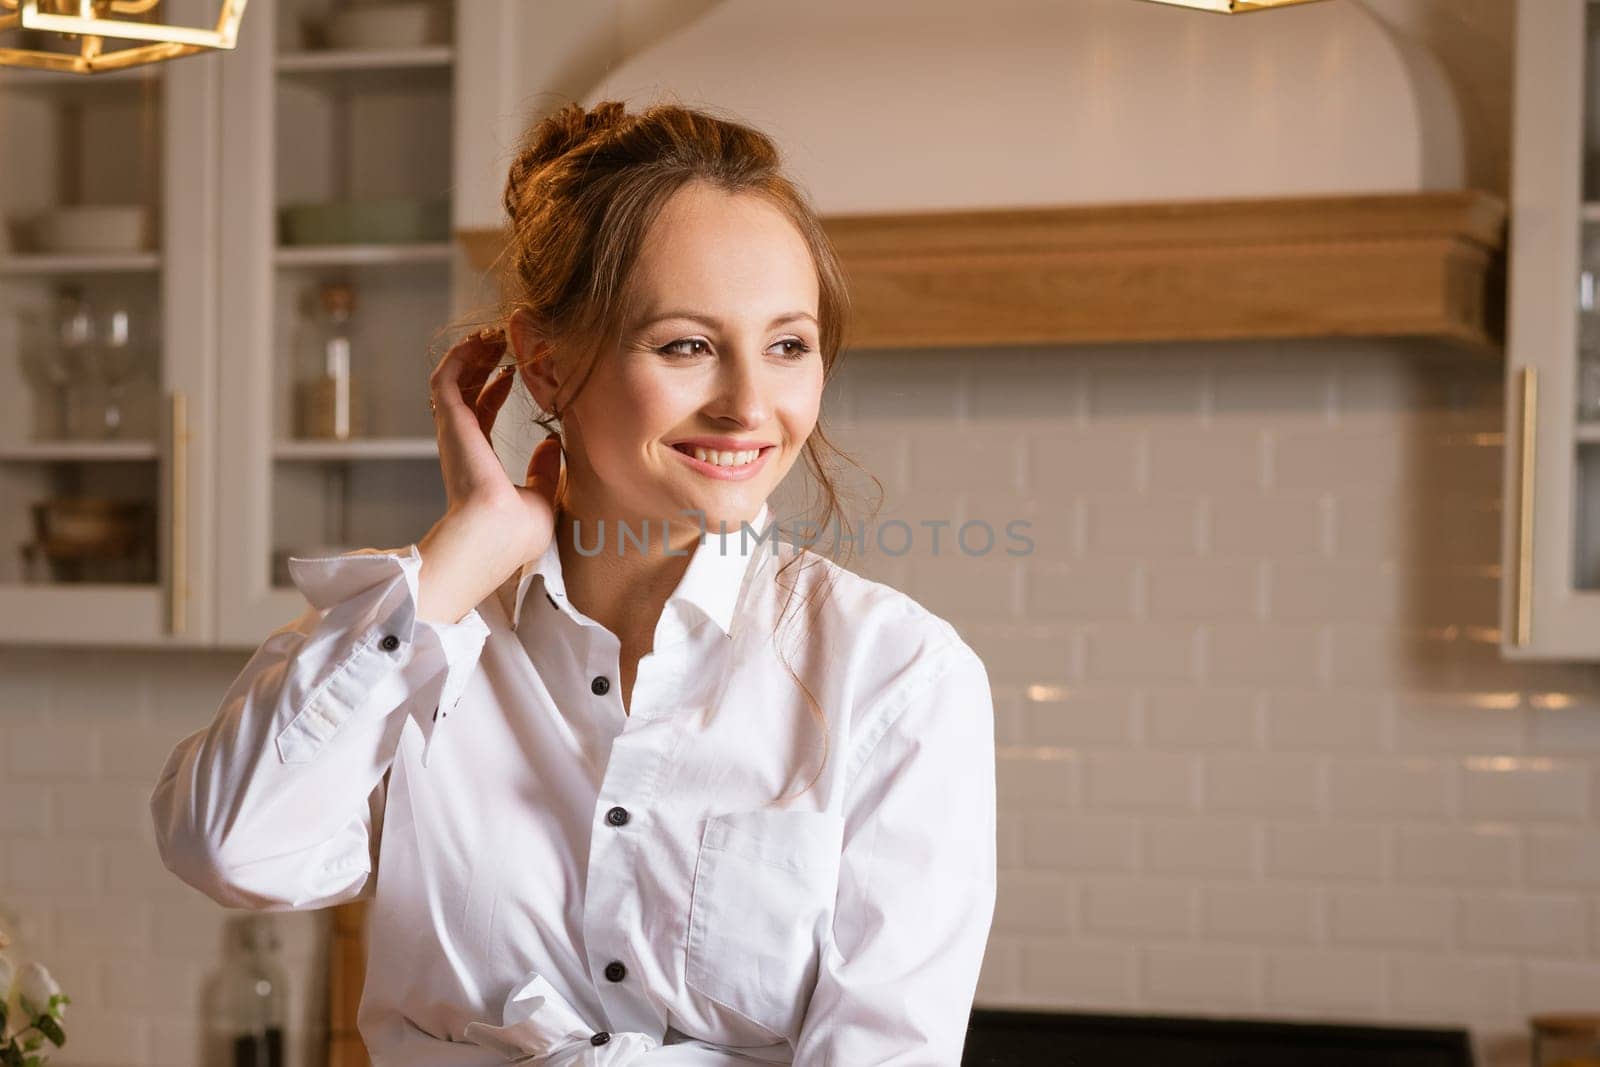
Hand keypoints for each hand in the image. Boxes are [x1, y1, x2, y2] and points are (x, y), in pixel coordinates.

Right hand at [416, 329, 563, 623]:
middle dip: (480, 362)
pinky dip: (457, 358)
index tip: (514, 369)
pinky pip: (444, 381)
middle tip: (500, 339)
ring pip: (452, 381)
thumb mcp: (542, 498)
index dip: (495, 389)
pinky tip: (478, 341)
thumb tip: (553, 443)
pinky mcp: (451, 424)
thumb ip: (545, 471)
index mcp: (479, 463)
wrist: (494, 536)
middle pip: (465, 391)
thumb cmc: (515, 533)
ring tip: (490, 332)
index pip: (482, 416)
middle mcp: (462, 445)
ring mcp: (454, 434)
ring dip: (469, 354)